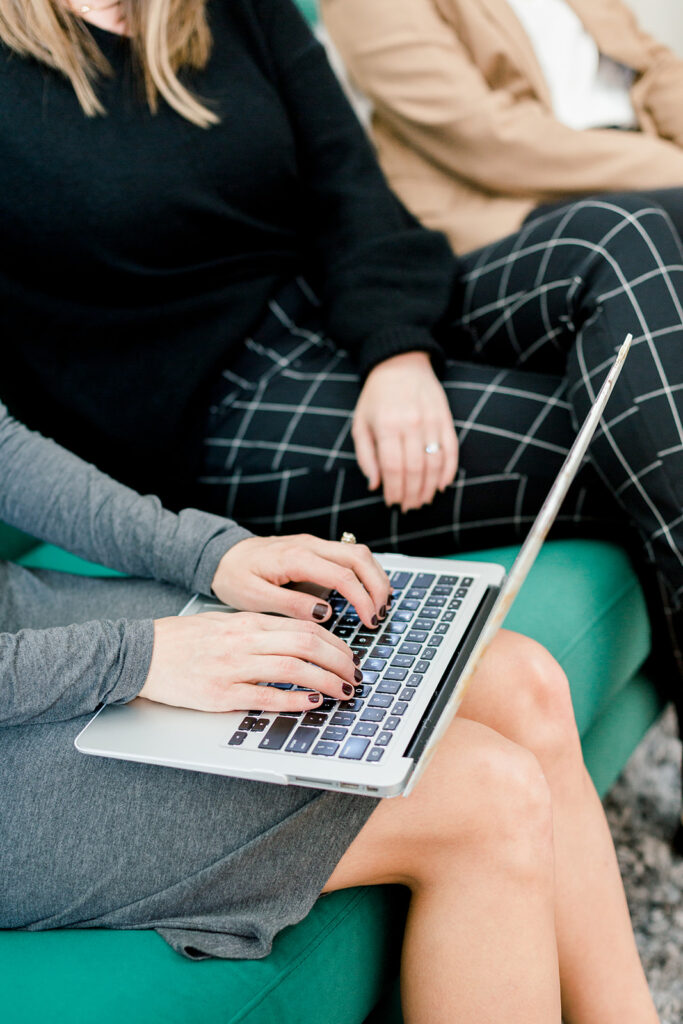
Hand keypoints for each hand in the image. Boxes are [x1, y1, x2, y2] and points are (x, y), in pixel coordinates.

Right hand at [139, 612, 361, 712]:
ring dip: (326, 681)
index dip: (335, 643)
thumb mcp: (226, 625)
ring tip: (343, 691)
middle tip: (355, 676)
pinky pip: (266, 696)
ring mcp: (232, 667)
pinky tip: (312, 702)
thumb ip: (260, 632)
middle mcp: (244, 641)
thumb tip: (299, 643)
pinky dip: (294, 700)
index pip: (304, 627)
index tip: (350, 656)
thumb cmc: (184, 641)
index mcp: (247, 622)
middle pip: (306, 645)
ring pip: (293, 669)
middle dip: (339, 661)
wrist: (142, 653)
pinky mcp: (220, 694)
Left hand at [211, 533, 390, 628]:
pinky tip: (368, 591)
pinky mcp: (315, 548)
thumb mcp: (255, 598)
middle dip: (378, 586)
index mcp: (295, 557)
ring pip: (359, 552)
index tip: (370, 621)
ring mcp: (314, 543)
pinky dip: (365, 572)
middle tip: (382, 614)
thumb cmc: (235, 577)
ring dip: (375, 577)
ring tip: (381, 605)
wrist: (222, 556)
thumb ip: (290, 605)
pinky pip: (349, 555)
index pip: (342, 574)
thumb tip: (325, 613)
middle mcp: (309, 544)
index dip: (362, 598)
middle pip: (359, 557)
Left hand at [352, 351, 458, 510]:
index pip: (392, 467)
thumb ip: (365, 456)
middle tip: (408, 507)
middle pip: (414, 470)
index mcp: (386, 426)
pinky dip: (449, 470)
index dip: (393, 490)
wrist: (401, 363)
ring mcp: (430, 421)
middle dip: (411, 494)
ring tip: (423, 500)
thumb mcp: (360, 423)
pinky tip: (442, 485)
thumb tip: (374, 485)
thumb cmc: (376, 397)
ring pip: (434, 463)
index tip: (392, 502)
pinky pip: (451, 450)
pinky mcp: (445, 419)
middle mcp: (410, 424)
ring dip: (429, 487)